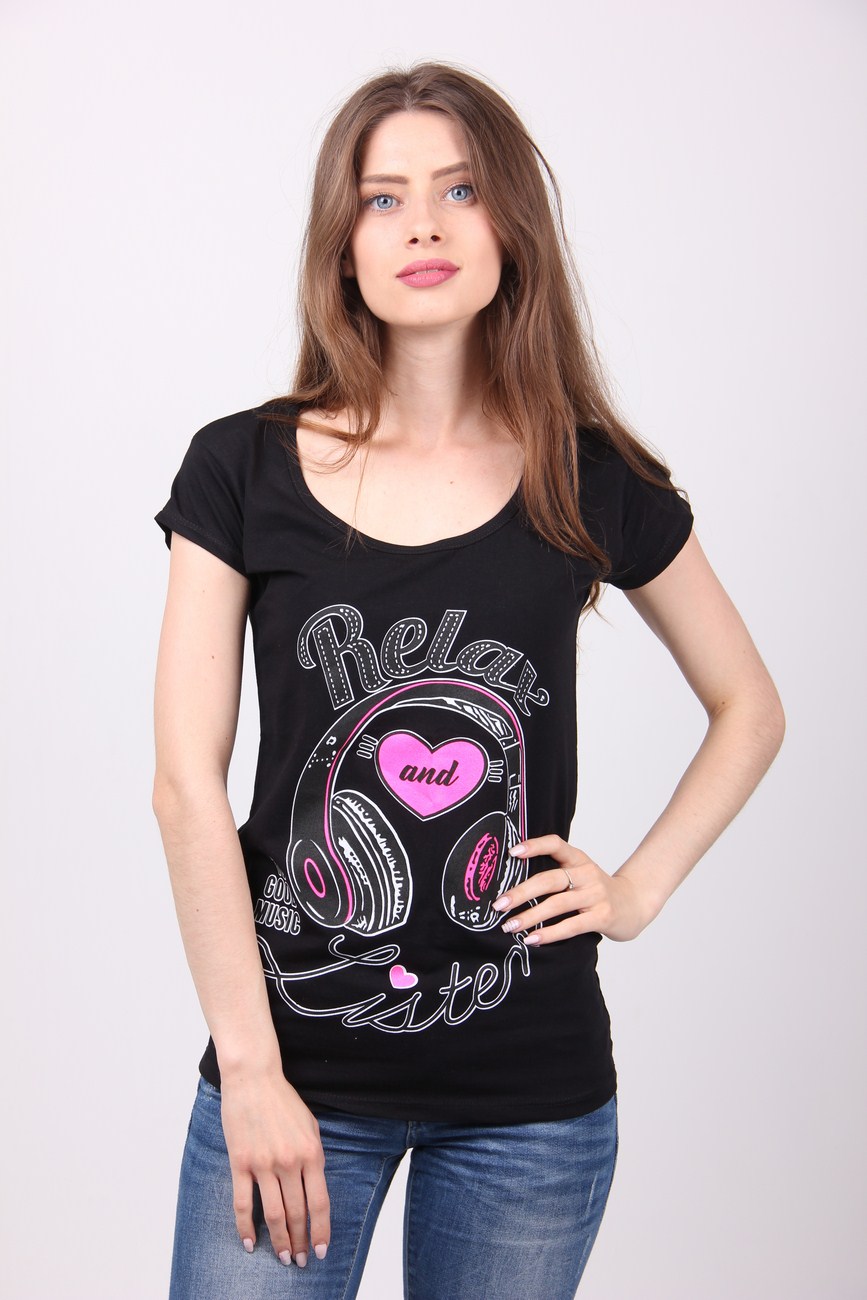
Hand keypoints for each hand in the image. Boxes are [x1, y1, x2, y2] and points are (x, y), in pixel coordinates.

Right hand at [219, 1068, 330, 1266]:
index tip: (322, 1251)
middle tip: (301, 1261)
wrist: (254, 1078)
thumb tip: (315, 1189)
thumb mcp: (311, 1126)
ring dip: (279, 1240)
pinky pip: (243, 1204)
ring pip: (273, 1214)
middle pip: (297, 1214)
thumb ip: (314, 1157)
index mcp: (311, 1153)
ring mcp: (263, 1164)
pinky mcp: (240, 1163)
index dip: (321, 1231)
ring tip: (284, 1257)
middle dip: (301, 1242)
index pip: (320, 1203)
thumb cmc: (283, 1100)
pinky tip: (250, 1243)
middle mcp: (289, 1162)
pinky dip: (246, 1227)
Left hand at [491, 835, 656, 943]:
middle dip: (521, 892)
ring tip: (509, 926)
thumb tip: (512, 888)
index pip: (556, 844)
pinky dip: (549, 933)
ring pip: (557, 905)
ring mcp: (596, 895)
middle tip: (499, 904)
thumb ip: (556, 875)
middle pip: (549, 880)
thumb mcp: (580, 875)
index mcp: (579, 859)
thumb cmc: (597, 891)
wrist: (634, 905)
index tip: (512, 852)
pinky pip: (571, 926)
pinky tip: (532, 939)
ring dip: (529, 916)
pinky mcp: (602, 917)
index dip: (534, 845)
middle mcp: (587, 873)